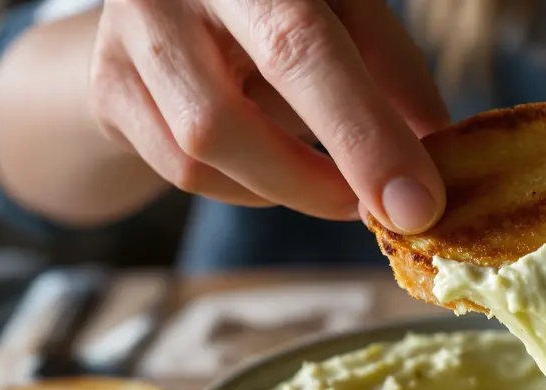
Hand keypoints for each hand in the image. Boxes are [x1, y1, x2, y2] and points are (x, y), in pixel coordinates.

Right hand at [88, 0, 448, 232]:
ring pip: (198, 154)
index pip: (301, 46)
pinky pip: (182, 170)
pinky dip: (249, 185)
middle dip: (319, 181)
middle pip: (224, 117)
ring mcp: (125, 36)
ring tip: (340, 183)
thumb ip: (392, 75)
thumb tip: (437, 158)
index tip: (416, 203)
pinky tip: (279, 165)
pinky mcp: (108, 87)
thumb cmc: (285, 2)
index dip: (363, 134)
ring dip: (287, 187)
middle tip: (384, 213)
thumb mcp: (348, 13)